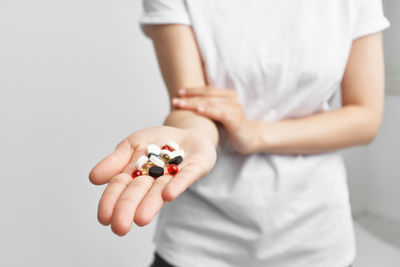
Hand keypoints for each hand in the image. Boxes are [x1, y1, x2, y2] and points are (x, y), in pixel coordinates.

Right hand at [89, 126, 215, 235]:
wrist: (187, 134)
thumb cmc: (157, 143)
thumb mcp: (132, 145)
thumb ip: (115, 160)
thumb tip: (94, 178)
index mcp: (136, 175)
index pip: (120, 188)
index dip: (111, 201)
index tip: (104, 218)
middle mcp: (155, 179)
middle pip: (139, 193)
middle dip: (128, 208)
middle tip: (120, 227)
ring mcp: (175, 174)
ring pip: (160, 190)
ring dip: (151, 204)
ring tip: (141, 219)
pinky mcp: (196, 168)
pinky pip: (186, 177)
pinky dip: (177, 185)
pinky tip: (168, 195)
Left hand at [172, 86, 259, 153]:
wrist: (250, 138)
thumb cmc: (232, 127)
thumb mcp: (220, 115)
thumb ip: (209, 108)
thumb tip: (187, 107)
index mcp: (227, 95)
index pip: (207, 90)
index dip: (192, 90)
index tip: (178, 93)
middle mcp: (232, 99)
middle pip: (207, 95)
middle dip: (189, 97)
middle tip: (174, 100)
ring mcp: (234, 108)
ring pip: (210, 103)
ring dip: (193, 103)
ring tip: (180, 104)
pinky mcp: (235, 119)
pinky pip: (220, 113)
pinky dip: (208, 110)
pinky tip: (198, 110)